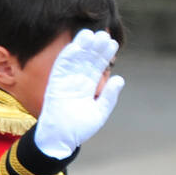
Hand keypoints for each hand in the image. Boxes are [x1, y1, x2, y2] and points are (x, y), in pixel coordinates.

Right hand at [33, 29, 124, 158]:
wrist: (61, 139)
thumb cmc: (80, 128)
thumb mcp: (99, 112)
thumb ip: (109, 96)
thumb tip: (120, 79)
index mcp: (87, 87)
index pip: (97, 67)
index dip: (104, 55)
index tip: (112, 43)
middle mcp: (77, 81)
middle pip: (87, 60)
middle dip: (95, 48)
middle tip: (104, 34)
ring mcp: (66, 81)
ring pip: (75, 60)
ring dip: (82, 47)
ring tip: (92, 34)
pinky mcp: (55, 84)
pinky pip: (61, 67)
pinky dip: (68, 55)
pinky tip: (76, 45)